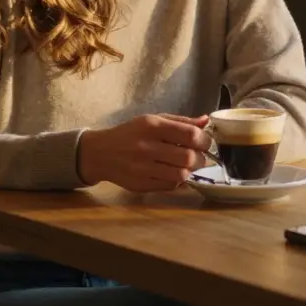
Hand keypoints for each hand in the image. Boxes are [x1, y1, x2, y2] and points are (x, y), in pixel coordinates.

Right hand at [77, 113, 211, 192]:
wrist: (99, 153)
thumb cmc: (131, 133)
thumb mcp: (153, 120)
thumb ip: (181, 121)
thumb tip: (206, 120)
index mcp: (152, 126)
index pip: (190, 135)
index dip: (205, 140)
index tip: (205, 142)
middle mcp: (147, 147)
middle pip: (188, 158)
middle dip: (201, 158)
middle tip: (199, 156)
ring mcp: (142, 168)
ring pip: (181, 175)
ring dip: (189, 170)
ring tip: (185, 165)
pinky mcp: (140, 185)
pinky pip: (170, 186)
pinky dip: (176, 180)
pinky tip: (171, 172)